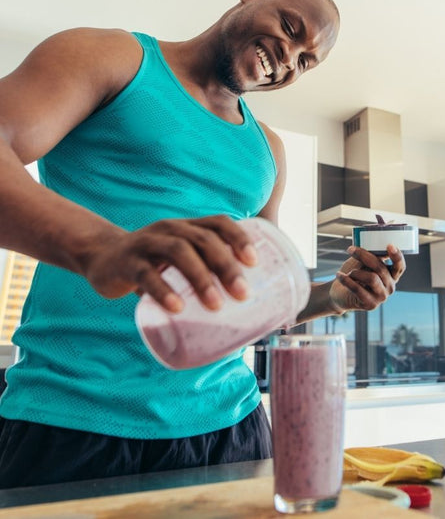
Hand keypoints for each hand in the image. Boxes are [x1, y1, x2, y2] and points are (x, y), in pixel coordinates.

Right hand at [80, 215, 256, 312]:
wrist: (103, 257)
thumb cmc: (155, 262)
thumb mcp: (181, 258)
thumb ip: (205, 271)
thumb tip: (244, 306)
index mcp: (188, 227)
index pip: (219, 223)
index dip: (239, 238)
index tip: (254, 262)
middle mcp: (170, 229)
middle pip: (204, 240)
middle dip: (226, 266)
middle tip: (242, 293)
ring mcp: (147, 243)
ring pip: (178, 252)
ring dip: (200, 278)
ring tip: (216, 305)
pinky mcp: (126, 264)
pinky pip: (145, 275)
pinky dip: (163, 291)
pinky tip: (176, 308)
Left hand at [329, 244, 405, 312]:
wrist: (340, 292)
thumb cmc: (353, 274)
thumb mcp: (363, 262)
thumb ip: (372, 256)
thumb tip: (377, 246)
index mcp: (391, 275)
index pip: (399, 266)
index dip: (397, 256)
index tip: (389, 245)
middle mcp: (390, 287)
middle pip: (381, 268)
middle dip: (364, 256)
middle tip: (351, 249)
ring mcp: (381, 297)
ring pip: (372, 278)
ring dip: (356, 272)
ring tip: (348, 272)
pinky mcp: (370, 304)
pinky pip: (359, 289)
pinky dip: (347, 281)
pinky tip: (339, 276)